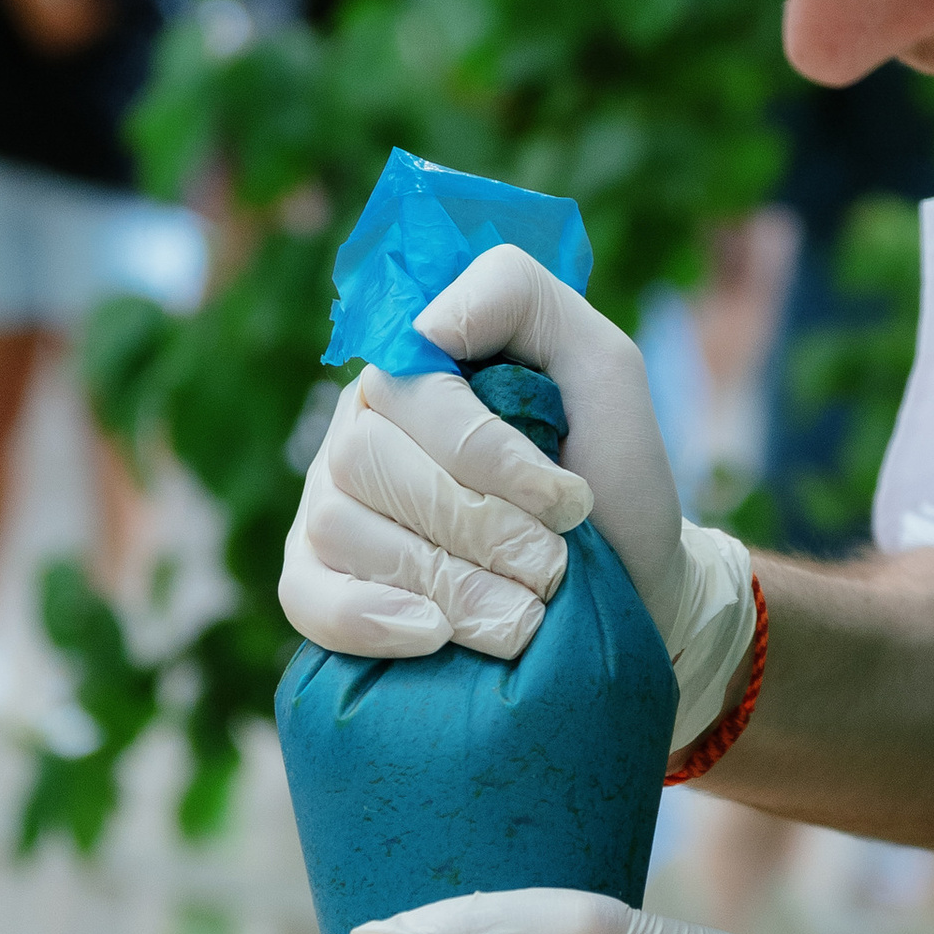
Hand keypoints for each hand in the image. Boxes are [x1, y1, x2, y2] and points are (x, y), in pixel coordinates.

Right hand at [279, 245, 755, 746]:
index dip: (486, 452)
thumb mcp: (600, 366)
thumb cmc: (611, 476)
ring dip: (447, 581)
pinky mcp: (317, 581)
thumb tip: (427, 323)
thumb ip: (520, 299)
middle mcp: (359, 427)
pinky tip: (435, 634)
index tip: (568, 501)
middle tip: (553, 567)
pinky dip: (368, 618)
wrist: (628, 591)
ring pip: (343, 528)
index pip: (410, 386)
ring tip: (524, 613)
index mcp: (414, 367)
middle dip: (477, 525)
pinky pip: (304, 594)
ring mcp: (329, 503)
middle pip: (371, 462)